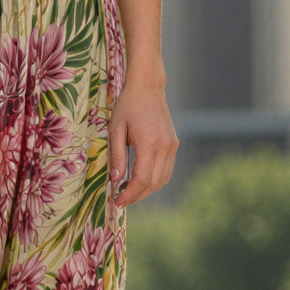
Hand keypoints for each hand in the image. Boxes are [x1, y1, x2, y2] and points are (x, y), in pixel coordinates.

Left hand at [109, 77, 177, 209]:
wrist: (147, 86)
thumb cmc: (127, 105)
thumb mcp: (115, 129)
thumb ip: (116, 156)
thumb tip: (115, 180)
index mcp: (149, 143)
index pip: (141, 179)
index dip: (129, 194)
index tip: (117, 202)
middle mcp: (165, 146)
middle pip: (154, 183)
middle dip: (137, 196)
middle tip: (120, 201)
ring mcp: (172, 145)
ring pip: (163, 179)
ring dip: (147, 190)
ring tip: (128, 192)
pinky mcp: (174, 144)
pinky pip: (167, 169)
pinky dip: (155, 180)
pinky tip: (140, 180)